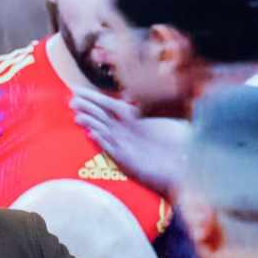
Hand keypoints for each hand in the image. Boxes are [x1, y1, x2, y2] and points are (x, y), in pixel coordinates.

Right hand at [69, 87, 189, 199]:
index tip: (76, 90)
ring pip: (102, 132)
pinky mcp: (127, 161)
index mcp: (132, 117)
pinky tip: (93, 134)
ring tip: (78, 117)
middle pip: (100, 116)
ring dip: (90, 124)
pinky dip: (102, 141)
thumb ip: (147, 102)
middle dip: (86, 108)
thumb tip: (129, 91)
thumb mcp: (165, 114)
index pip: (106, 104)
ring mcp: (124, 145)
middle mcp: (125, 131)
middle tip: (71, 102)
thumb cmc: (179, 141)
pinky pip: (111, 150)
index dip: (91, 97)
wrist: (186, 166)